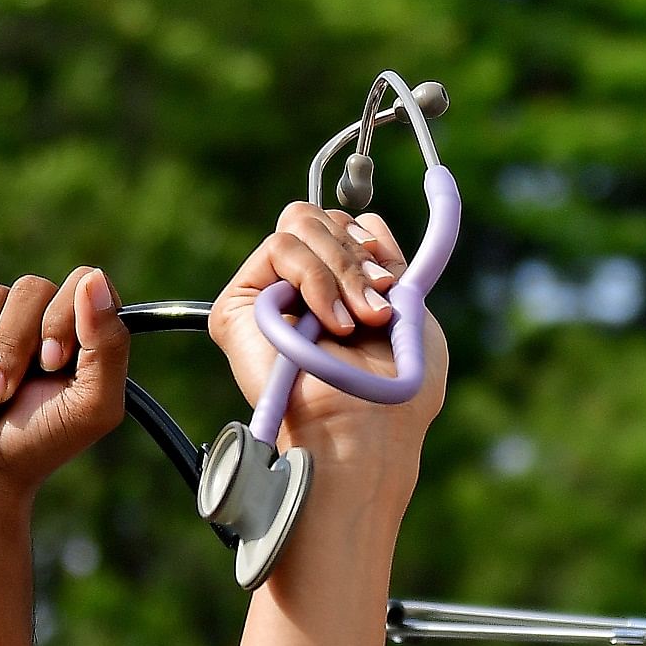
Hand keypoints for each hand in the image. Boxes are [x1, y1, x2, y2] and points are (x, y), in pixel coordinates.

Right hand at [0, 268, 131, 520]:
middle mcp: (41, 317)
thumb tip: (94, 279)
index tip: (51, 363)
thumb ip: (109, 346)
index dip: (63, 317)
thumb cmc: (37, 444)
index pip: (83, 282)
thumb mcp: (92, 407)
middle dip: (13, 347)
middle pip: (31, 288)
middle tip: (2, 395)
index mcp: (83, 331)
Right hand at [208, 203, 444, 456]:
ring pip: (299, 225)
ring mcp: (266, 297)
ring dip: (340, 271)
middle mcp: (297, 291)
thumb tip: (369, 219)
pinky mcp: (237, 306)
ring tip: (356, 322)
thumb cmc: (397, 387)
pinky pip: (279, 248)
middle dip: (354, 254)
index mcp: (337, 290)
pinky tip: (330, 324)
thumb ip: (385, 262)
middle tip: (376, 309)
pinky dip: (315, 280)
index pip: (341, 226)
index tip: (389, 279)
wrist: (366, 427)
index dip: (365, 239)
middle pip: (317, 218)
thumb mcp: (408, 310)